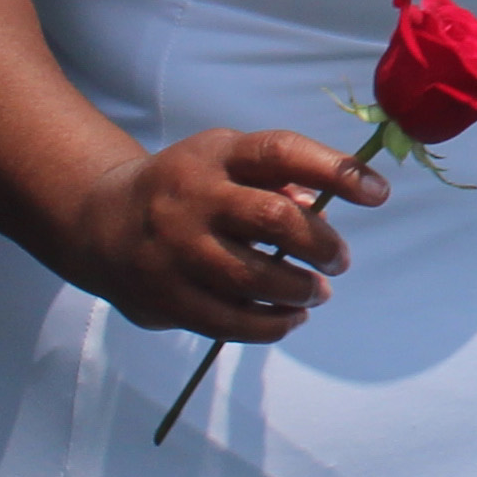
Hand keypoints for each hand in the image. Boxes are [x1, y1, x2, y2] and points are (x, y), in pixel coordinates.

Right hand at [57, 126, 393, 338]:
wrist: (99, 222)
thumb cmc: (188, 187)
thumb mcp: (224, 161)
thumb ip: (276, 179)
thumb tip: (325, 205)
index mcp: (217, 155)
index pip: (282, 152)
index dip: (336, 171)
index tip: (378, 193)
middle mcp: (195, 197)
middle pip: (274, 219)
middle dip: (322, 244)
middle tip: (340, 260)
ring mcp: (176, 248)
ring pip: (253, 276)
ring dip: (300, 290)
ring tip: (316, 292)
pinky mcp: (165, 296)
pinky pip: (229, 319)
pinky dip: (271, 324)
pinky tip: (290, 318)